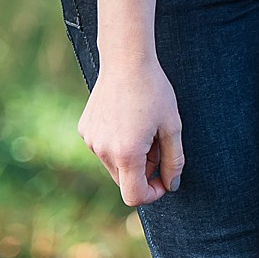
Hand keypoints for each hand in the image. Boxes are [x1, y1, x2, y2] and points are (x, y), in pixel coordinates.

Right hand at [77, 55, 181, 206]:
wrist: (126, 61)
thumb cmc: (154, 93)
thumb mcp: (172, 128)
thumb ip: (174, 162)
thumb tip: (171, 185)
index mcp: (126, 153)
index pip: (135, 196)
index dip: (153, 194)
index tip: (164, 180)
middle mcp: (103, 150)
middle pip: (125, 182)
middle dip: (145, 172)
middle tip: (158, 146)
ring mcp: (90, 140)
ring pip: (115, 166)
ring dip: (132, 159)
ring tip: (144, 131)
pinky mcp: (85, 129)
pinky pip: (104, 150)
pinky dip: (118, 145)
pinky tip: (128, 121)